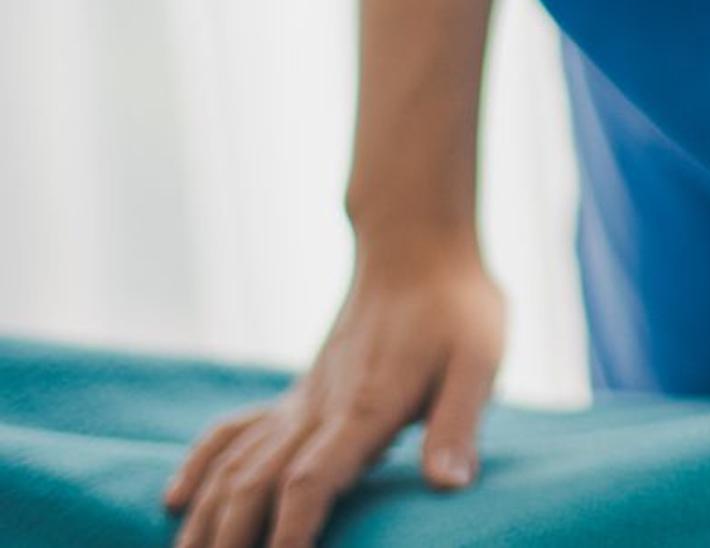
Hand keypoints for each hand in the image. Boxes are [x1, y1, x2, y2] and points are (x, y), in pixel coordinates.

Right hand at [164, 227, 504, 547]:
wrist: (418, 246)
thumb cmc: (458, 306)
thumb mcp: (478, 361)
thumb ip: (459, 423)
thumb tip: (451, 485)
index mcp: (365, 409)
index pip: (312, 480)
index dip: (291, 531)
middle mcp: (317, 410)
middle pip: (253, 485)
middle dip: (229, 541)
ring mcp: (300, 402)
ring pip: (233, 467)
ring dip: (206, 519)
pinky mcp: (296, 395)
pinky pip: (233, 431)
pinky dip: (200, 466)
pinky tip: (177, 501)